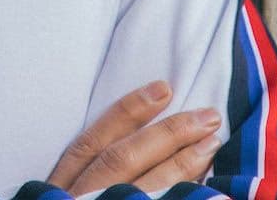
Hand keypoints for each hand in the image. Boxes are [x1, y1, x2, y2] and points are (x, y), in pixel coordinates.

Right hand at [48, 80, 222, 195]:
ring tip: (212, 142)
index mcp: (64, 187)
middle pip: (125, 159)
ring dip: (181, 164)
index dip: (128, 111)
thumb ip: (85, 177)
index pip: (96, 141)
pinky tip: (209, 192)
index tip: (161, 87)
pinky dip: (182, 199)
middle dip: (167, 133)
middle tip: (206, 115)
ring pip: (144, 188)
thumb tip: (128, 141)